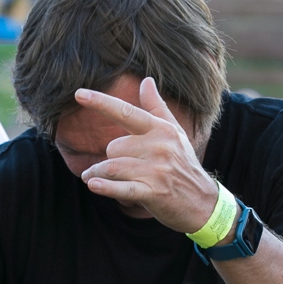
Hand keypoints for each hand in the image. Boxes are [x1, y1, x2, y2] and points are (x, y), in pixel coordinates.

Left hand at [76, 77, 218, 232]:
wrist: (203, 202)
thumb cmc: (184, 165)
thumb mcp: (174, 133)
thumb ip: (157, 107)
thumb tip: (146, 80)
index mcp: (161, 129)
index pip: (126, 112)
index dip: (101, 103)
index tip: (79, 94)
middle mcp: (159, 146)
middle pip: (114, 147)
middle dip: (109, 158)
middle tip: (114, 168)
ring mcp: (157, 170)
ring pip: (112, 167)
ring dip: (97, 174)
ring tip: (93, 179)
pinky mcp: (154, 192)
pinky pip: (122, 188)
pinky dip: (105, 187)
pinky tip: (93, 185)